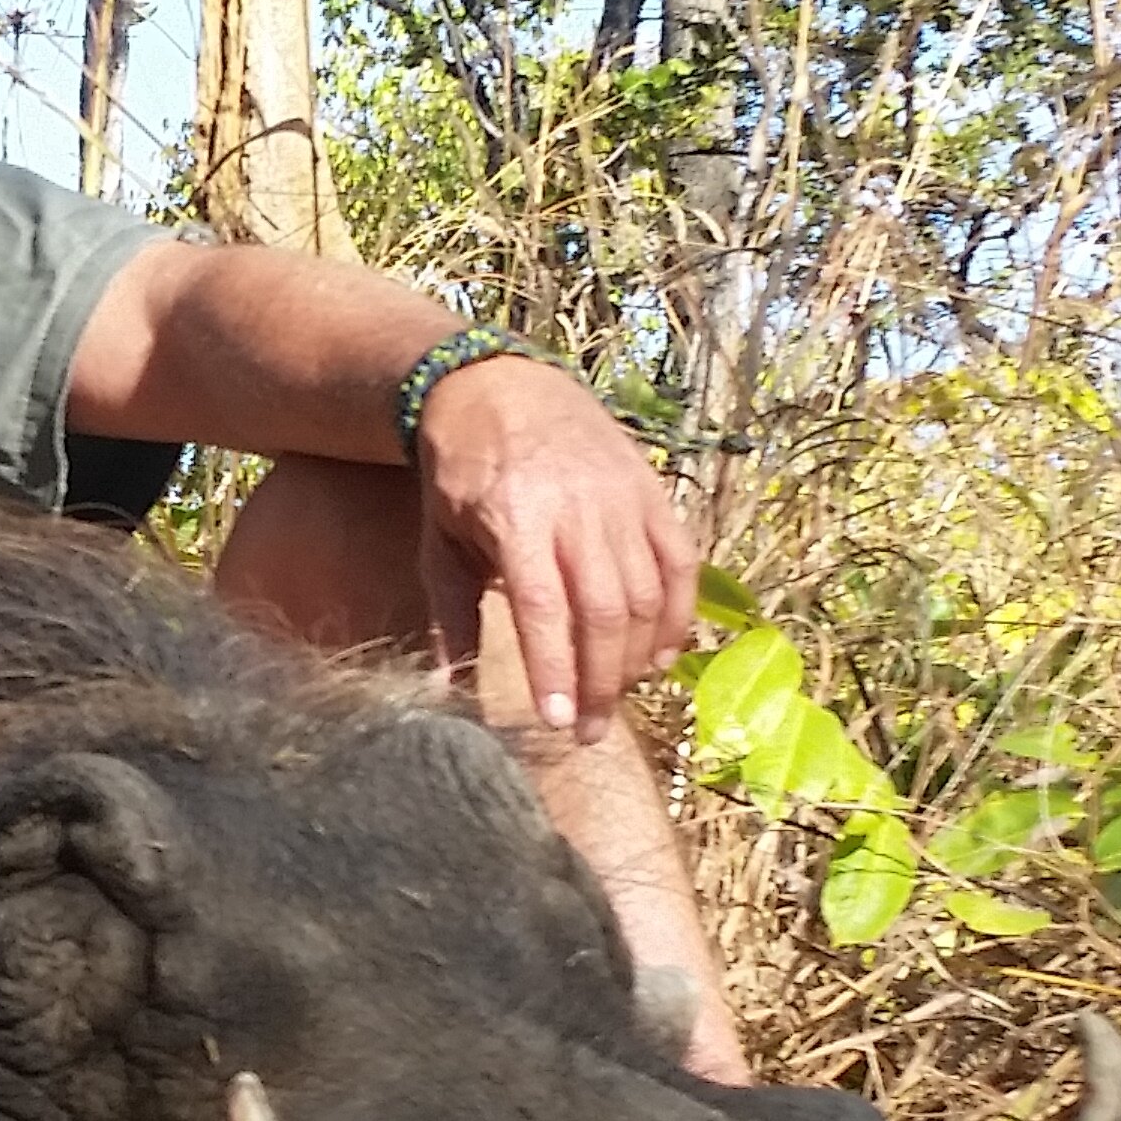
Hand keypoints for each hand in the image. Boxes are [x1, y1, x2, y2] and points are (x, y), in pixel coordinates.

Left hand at [408, 354, 708, 742]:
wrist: (502, 388)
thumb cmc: (462, 473)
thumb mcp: (440, 541)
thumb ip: (451, 615)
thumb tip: (448, 690)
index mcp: (517, 519)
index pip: (545, 609)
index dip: (556, 671)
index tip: (558, 723)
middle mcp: (578, 509)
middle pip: (605, 612)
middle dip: (601, 682)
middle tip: (591, 732)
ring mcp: (622, 499)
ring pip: (646, 595)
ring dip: (636, 659)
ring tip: (616, 699)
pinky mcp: (653, 493)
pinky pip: (680, 564)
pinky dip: (677, 616)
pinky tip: (661, 657)